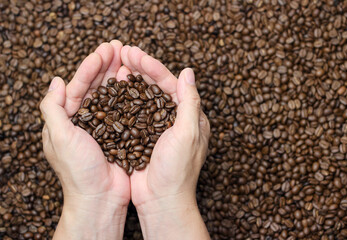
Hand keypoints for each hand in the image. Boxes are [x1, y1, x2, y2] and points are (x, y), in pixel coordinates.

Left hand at [40, 40, 129, 239]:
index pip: (77, 85)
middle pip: (95, 86)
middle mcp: (85, 119)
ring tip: (128, 57)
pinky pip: (124, 108)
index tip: (103, 51)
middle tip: (118, 47)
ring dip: (118, 75)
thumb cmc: (78, 171)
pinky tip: (137, 82)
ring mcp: (104, 126)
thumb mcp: (58, 137)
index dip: (90, 67)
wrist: (99, 197)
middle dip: (106, 65)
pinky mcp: (119, 133)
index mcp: (67, 118)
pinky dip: (129, 94)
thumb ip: (53, 108)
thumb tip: (56, 80)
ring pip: (111, 94)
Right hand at [118, 46, 210, 238]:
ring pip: (143, 97)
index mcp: (189, 115)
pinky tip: (112, 89)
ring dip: (130, 80)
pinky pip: (133, 112)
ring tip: (115, 64)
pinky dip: (123, 99)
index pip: (170, 83)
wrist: (162, 200)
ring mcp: (157, 126)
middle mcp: (174, 118)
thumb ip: (189, 102)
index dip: (152, 67)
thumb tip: (189, 72)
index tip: (134, 53)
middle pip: (155, 86)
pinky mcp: (142, 135)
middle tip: (122, 52)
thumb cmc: (178, 171)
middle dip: (139, 68)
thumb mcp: (188, 134)